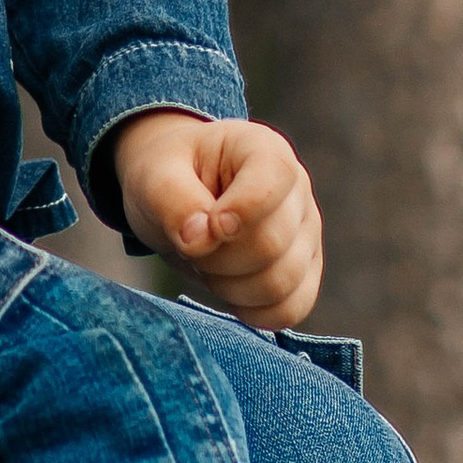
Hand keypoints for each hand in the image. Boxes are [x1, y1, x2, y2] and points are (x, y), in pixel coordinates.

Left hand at [108, 112, 323, 330]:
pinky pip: (292, 308)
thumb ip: (174, 201)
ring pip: (281, 283)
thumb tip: (199, 240)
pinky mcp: (305, 270)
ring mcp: (306, 232)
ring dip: (229, 287)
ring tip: (208, 262)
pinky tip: (228, 292)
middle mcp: (297, 190)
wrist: (179, 192)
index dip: (236, 214)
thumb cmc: (170, 175)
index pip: (270, 186)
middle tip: (191, 243)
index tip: (205, 225)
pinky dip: (254, 311)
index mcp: (264, 150)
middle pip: (270, 246)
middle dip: (216, 258)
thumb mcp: (155, 176)